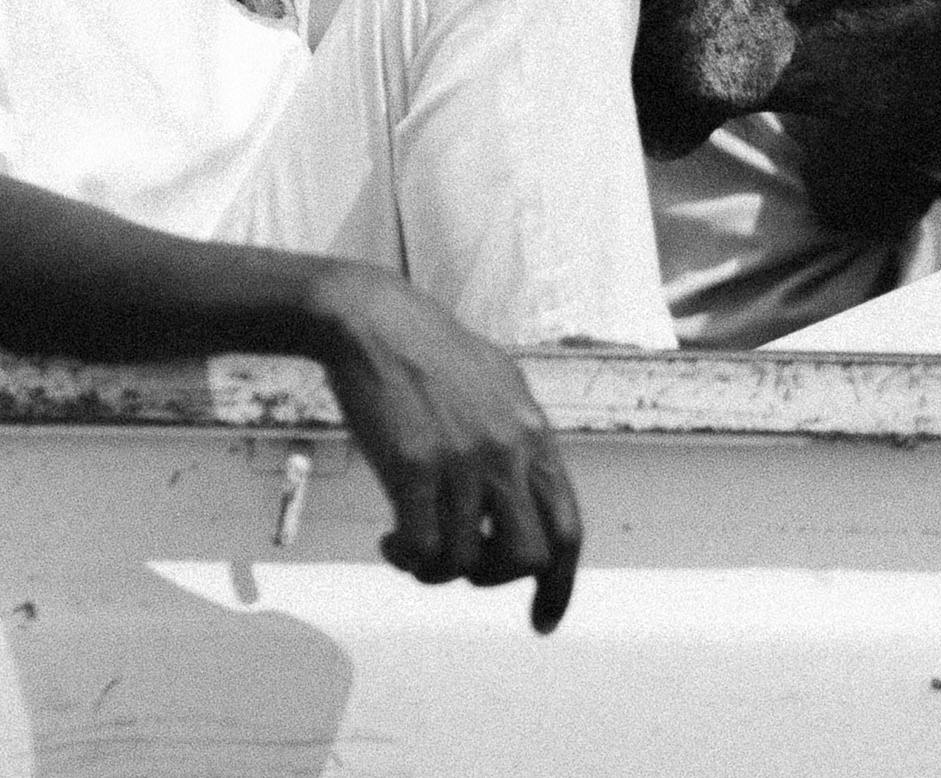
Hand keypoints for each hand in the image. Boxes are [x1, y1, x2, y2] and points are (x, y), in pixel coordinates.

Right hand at [309, 265, 584, 632]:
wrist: (373, 320)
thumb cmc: (430, 351)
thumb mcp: (499, 386)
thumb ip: (519, 440)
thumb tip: (526, 495)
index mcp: (534, 434)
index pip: (568, 527)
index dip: (560, 584)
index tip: (543, 620)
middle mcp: (507, 450)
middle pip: (527, 557)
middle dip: (492, 578)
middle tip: (460, 566)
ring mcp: (463, 459)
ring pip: (466, 562)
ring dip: (437, 570)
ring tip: (411, 548)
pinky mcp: (414, 466)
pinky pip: (423, 548)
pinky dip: (408, 559)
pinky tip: (391, 540)